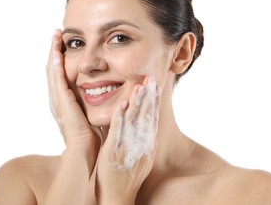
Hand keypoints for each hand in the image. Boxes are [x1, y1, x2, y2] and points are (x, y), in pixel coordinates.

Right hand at [46, 29, 100, 156]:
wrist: (85, 150)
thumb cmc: (91, 133)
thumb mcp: (91, 112)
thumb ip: (93, 99)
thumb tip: (105, 87)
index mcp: (63, 99)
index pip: (60, 73)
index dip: (60, 57)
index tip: (65, 43)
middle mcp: (57, 98)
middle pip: (52, 69)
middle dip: (54, 50)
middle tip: (57, 34)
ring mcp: (57, 100)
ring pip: (52, 71)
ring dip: (53, 53)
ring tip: (56, 36)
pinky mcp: (62, 103)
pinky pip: (57, 81)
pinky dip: (56, 67)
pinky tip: (58, 54)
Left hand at [95, 76, 160, 203]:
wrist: (119, 197)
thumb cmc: (128, 177)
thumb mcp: (143, 159)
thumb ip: (145, 143)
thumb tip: (150, 130)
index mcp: (147, 146)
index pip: (152, 120)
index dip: (154, 102)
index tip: (156, 86)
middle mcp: (142, 145)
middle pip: (147, 117)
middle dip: (150, 97)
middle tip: (152, 78)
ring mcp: (129, 149)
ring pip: (135, 122)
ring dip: (138, 103)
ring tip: (140, 85)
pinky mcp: (114, 153)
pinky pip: (118, 133)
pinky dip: (120, 118)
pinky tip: (122, 105)